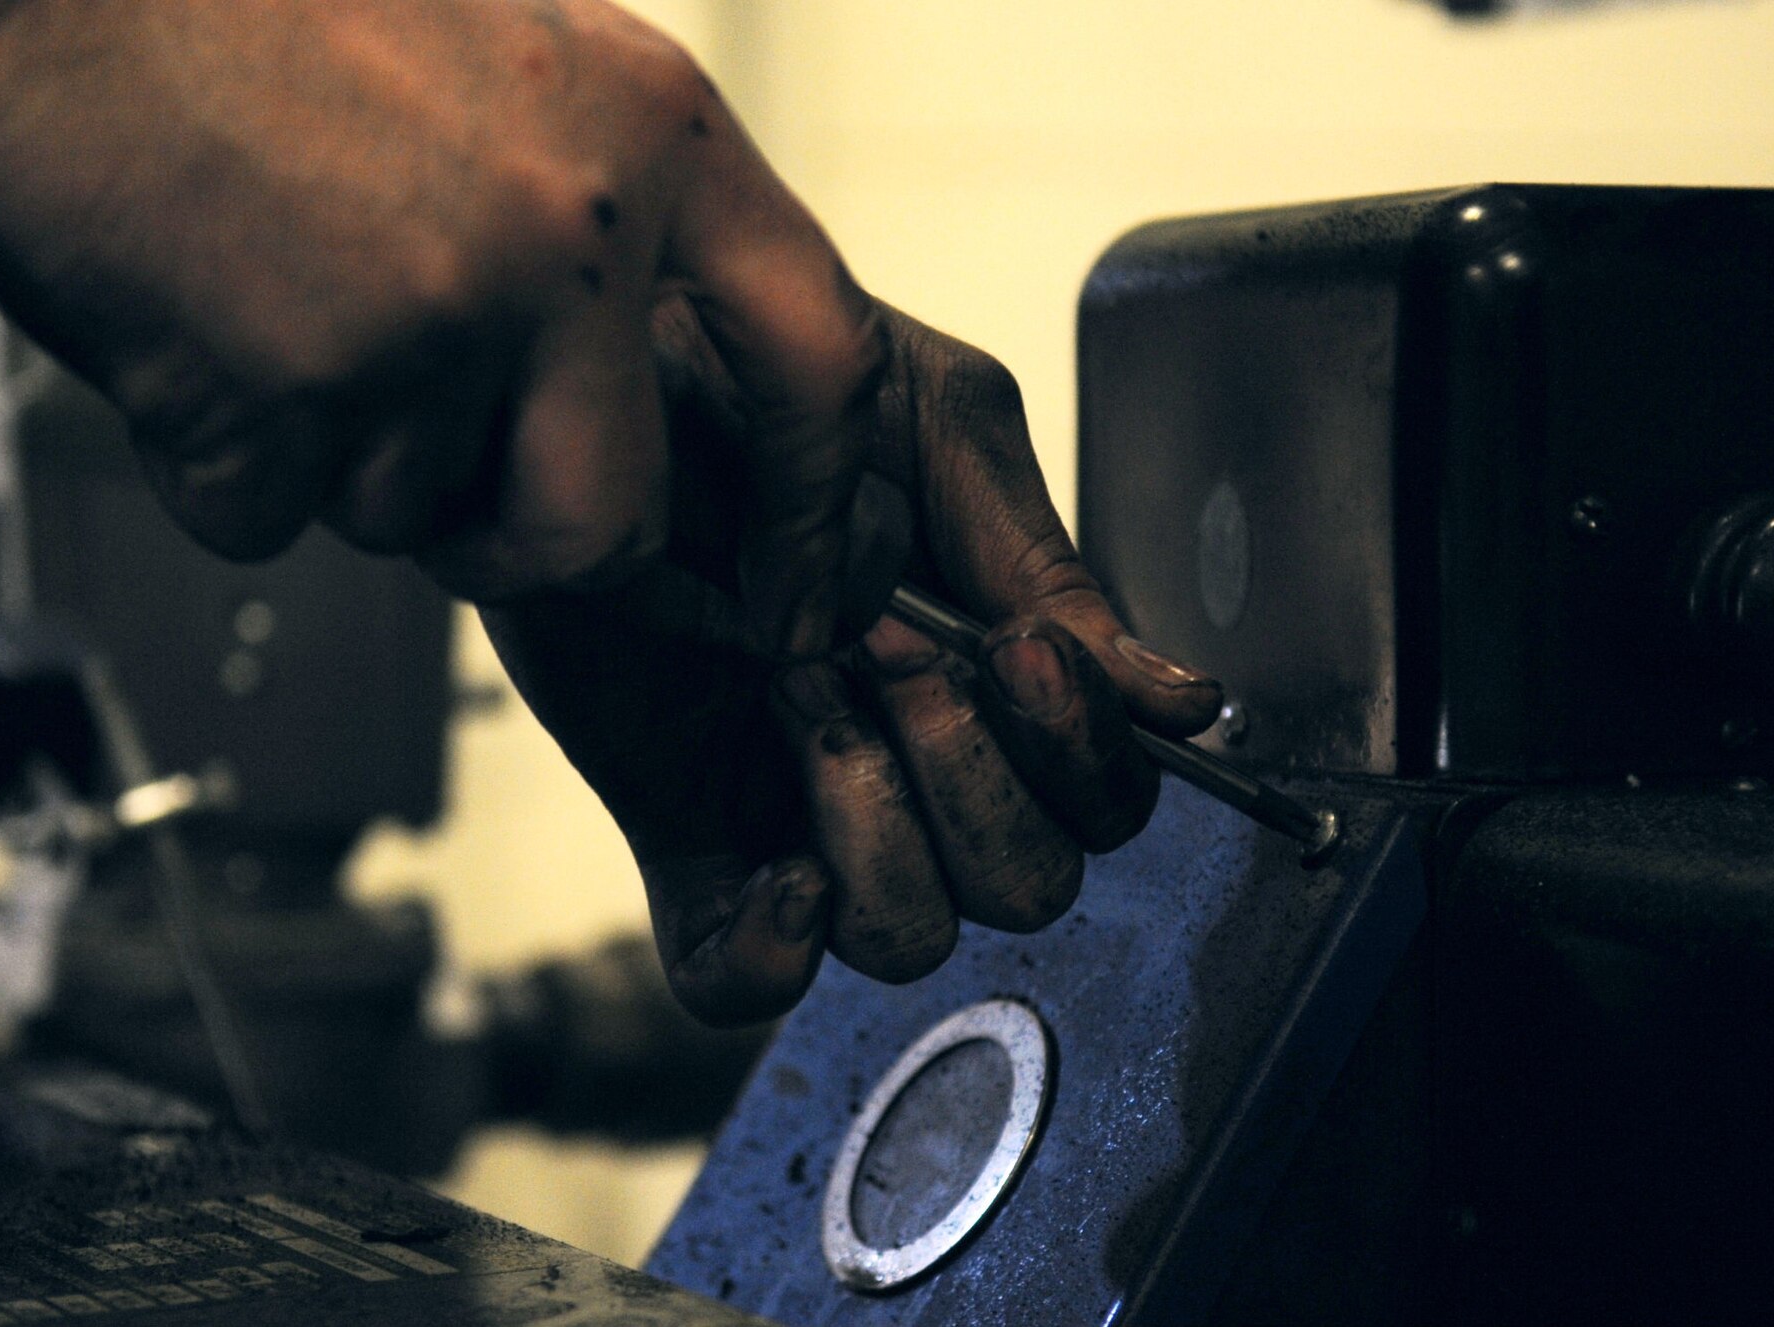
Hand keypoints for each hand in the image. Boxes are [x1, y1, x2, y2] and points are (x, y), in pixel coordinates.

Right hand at [0, 0, 882, 651]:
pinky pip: (275, 519)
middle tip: (456, 496)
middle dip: (526, 546)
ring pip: (419, 521)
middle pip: (609, 521)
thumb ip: (618, 212)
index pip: (822, 361)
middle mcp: (567, 228)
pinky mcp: (285, 390)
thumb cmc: (260, 10)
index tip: (805, 587)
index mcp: (652, 135)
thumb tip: (657, 383)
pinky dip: (225, 462)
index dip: (824, 502)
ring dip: (346, 464)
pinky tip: (197, 324)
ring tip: (282, 305)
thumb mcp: (520, 60)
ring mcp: (431, 313)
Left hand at [483, 305, 1222, 1023]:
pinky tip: (776, 864)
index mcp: (995, 669)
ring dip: (872, 822)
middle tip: (884, 648)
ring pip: (909, 936)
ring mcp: (802, 802)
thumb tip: (1178, 704)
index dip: (1078, 758)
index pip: (1102, 796)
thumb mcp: (937, 430)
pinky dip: (771, 951)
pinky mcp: (688, 829)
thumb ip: (1047, 567)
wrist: (596, 377)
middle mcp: (917, 757)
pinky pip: (739, 979)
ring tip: (800, 689)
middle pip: (1026, 885)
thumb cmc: (766, 372)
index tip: (1014, 657)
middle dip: (968, 778)